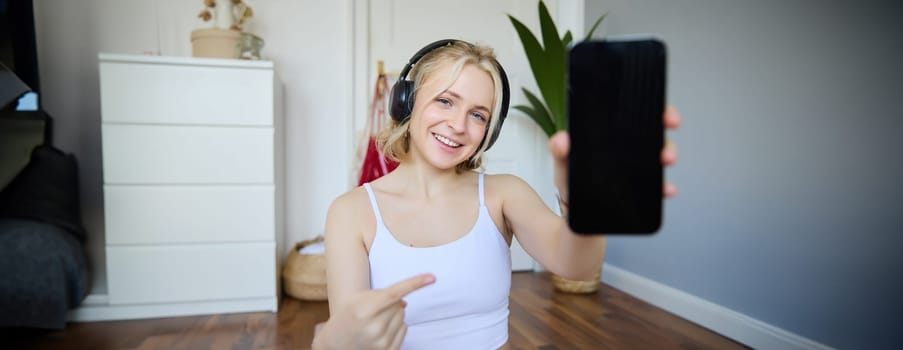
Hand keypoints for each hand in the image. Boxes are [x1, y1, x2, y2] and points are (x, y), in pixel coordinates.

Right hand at [314, 274, 435, 349]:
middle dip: (392, 303)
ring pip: (404, 317)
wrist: (335, 343)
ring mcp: (381, 342)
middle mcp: (374, 328)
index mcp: (364, 310)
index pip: (394, 293)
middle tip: (375, 309)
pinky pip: (404, 329)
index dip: (414, 283)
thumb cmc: (348, 316)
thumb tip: (405, 302)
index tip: (431, 277)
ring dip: (394, 315)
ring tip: (376, 321)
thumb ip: (381, 295)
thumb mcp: (358, 299)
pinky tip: (381, 330)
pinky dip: (397, 326)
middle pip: (400, 304)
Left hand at [549, 106, 681, 199]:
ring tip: (666, 160)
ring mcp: (637, 167)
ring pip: (660, 155)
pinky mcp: (640, 188)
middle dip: (665, 132)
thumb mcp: (563, 163)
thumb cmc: (571, 180)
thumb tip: (561, 140)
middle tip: (664, 141)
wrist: (573, 211)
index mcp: (610, 134)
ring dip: (668, 154)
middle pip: (654, 132)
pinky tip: (666, 189)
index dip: (654, 109)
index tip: (664, 114)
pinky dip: (664, 186)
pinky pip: (657, 185)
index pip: (635, 114)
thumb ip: (560, 151)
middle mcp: (628, 147)